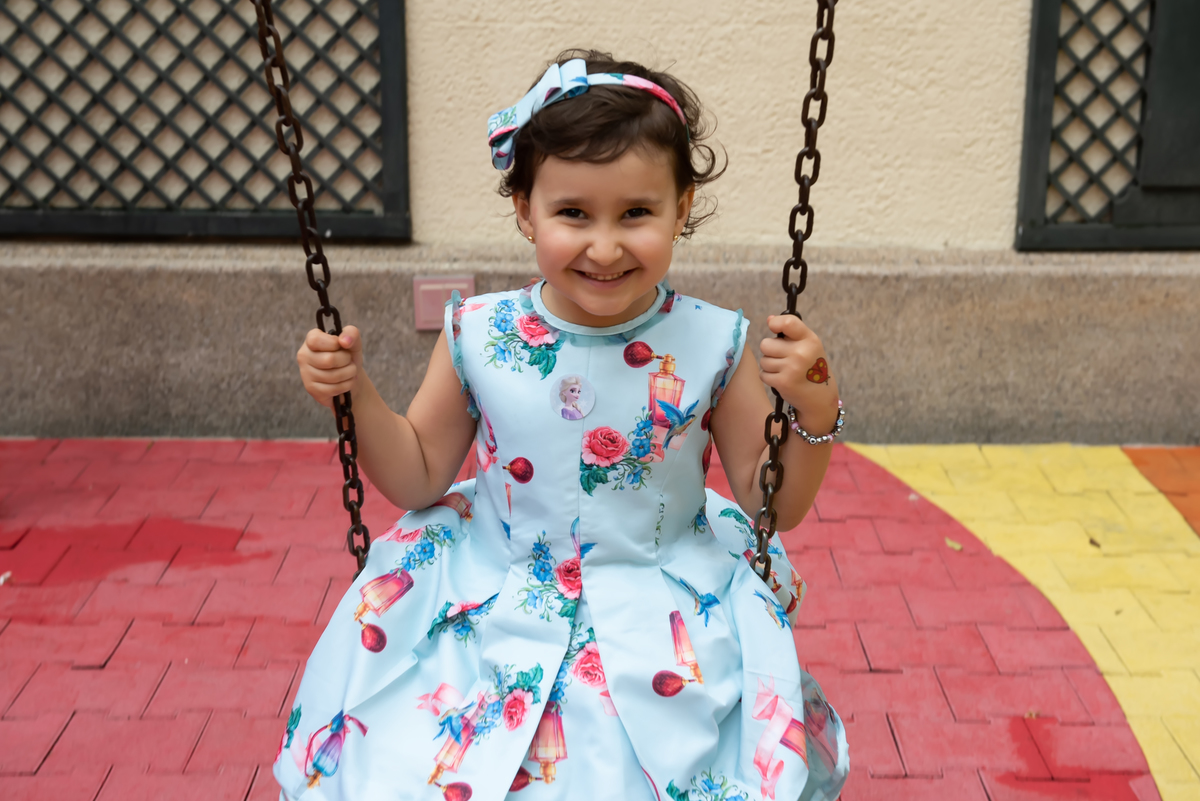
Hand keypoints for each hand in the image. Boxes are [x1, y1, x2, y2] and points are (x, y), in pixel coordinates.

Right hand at [297, 325, 363, 408]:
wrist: (351, 376)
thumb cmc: (348, 356)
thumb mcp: (354, 342)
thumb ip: (351, 333)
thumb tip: (344, 341)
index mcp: (311, 339)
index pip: (316, 340)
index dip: (334, 344)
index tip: (342, 346)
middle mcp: (304, 355)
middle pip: (329, 360)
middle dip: (347, 361)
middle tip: (348, 361)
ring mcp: (305, 373)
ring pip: (333, 376)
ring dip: (349, 374)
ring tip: (349, 371)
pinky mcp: (311, 389)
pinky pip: (333, 389)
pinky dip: (346, 385)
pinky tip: (344, 381)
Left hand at [759, 314, 838, 432]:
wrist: (820, 397)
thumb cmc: (812, 368)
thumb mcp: (809, 346)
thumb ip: (790, 332)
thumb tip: (769, 319)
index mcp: (810, 340)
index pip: (788, 322)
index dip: (775, 323)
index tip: (773, 327)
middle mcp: (801, 352)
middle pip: (766, 344)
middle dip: (770, 351)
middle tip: (783, 358)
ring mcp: (792, 368)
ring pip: (763, 360)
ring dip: (770, 365)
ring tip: (784, 370)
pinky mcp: (783, 382)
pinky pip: (763, 374)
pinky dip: (769, 377)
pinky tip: (782, 379)